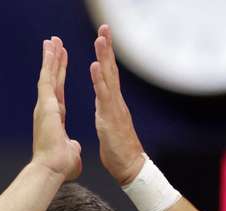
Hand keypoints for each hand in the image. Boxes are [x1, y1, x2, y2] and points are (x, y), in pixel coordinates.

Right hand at [32, 36, 81, 181]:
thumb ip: (71, 145)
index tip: (60, 63)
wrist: (52, 168)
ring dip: (50, 57)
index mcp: (54, 118)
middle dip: (53, 61)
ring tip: (52, 41)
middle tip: (54, 44)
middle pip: (51, 80)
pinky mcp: (45, 104)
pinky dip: (49, 63)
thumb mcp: (70, 151)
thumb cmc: (60, 165)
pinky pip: (47, 78)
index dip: (59, 76)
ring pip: (47, 75)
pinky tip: (51, 50)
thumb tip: (72, 147)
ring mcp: (44, 105)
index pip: (57, 92)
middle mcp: (46, 109)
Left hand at [90, 24, 144, 185]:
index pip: (108, 75)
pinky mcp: (111, 118)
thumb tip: (103, 106)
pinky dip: (99, 80)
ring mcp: (114, 109)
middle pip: (111, 70)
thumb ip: (106, 114)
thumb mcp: (108, 127)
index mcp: (112, 104)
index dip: (104, 57)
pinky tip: (95, 66)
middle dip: (107, 48)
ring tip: (100, 39)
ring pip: (108, 78)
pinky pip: (104, 96)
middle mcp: (116, 102)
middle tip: (104, 28)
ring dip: (104, 57)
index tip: (102, 39)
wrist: (130, 168)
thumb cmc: (119, 151)